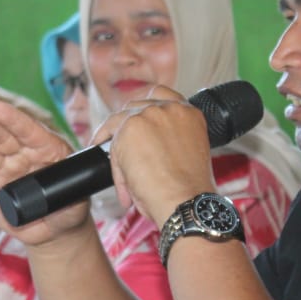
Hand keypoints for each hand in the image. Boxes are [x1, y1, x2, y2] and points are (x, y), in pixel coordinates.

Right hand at [0, 100, 91, 246]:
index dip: (13, 119)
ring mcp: (3, 170)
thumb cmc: (68, 209)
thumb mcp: (77, 201)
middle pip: (2, 137)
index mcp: (45, 149)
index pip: (28, 131)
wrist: (54, 230)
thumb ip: (72, 193)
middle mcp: (21, 154)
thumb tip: (70, 189)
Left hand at [98, 86, 217, 225]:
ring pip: (120, 123)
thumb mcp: (186, 153)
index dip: (144, 112)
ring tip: (121, 172)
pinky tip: (117, 178)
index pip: (161, 97)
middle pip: (135, 107)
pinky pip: (111, 141)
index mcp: (189, 113)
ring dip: (118, 147)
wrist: (185, 202)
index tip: (136, 126)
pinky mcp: (130, 127)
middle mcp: (171, 108)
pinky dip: (113, 163)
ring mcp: (150, 114)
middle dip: (125, 129)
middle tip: (120, 152)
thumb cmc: (188, 190)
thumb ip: (168, 139)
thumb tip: (144, 146)